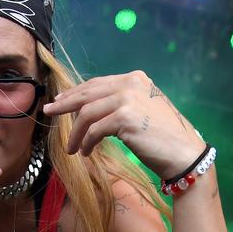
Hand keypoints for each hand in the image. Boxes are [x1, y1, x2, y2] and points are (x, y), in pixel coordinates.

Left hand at [42, 69, 204, 182]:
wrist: (183, 152)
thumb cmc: (163, 137)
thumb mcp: (143, 111)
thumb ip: (121, 103)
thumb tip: (91, 109)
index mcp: (135, 79)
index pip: (97, 83)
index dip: (76, 93)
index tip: (60, 102)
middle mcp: (131, 84)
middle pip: (88, 93)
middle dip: (65, 104)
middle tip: (48, 112)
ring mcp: (128, 99)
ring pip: (87, 114)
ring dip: (75, 133)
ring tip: (71, 148)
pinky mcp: (125, 118)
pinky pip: (94, 130)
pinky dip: (86, 142)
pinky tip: (85, 152)